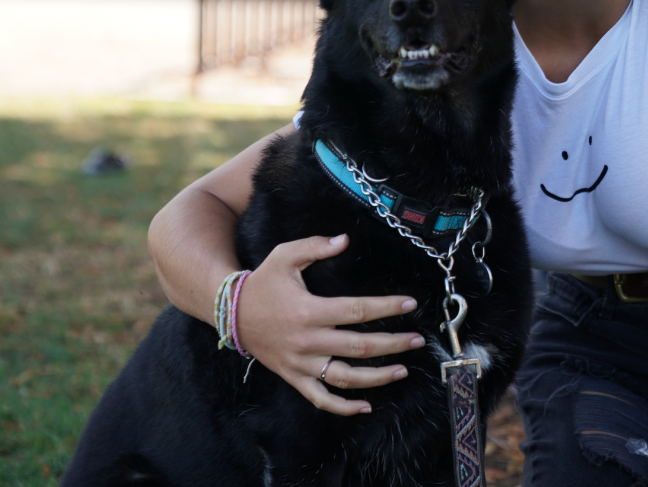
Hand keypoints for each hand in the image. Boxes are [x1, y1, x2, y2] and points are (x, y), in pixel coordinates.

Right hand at [235, 234, 424, 414]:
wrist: (231, 313)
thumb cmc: (262, 283)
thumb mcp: (284, 256)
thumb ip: (314, 246)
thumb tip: (345, 240)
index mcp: (309, 311)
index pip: (357, 311)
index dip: (387, 307)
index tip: (410, 304)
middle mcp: (308, 341)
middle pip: (359, 347)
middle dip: (393, 344)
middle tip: (417, 340)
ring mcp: (301, 363)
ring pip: (345, 378)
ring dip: (378, 378)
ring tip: (403, 371)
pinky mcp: (294, 377)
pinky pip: (320, 398)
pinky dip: (343, 407)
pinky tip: (366, 406)